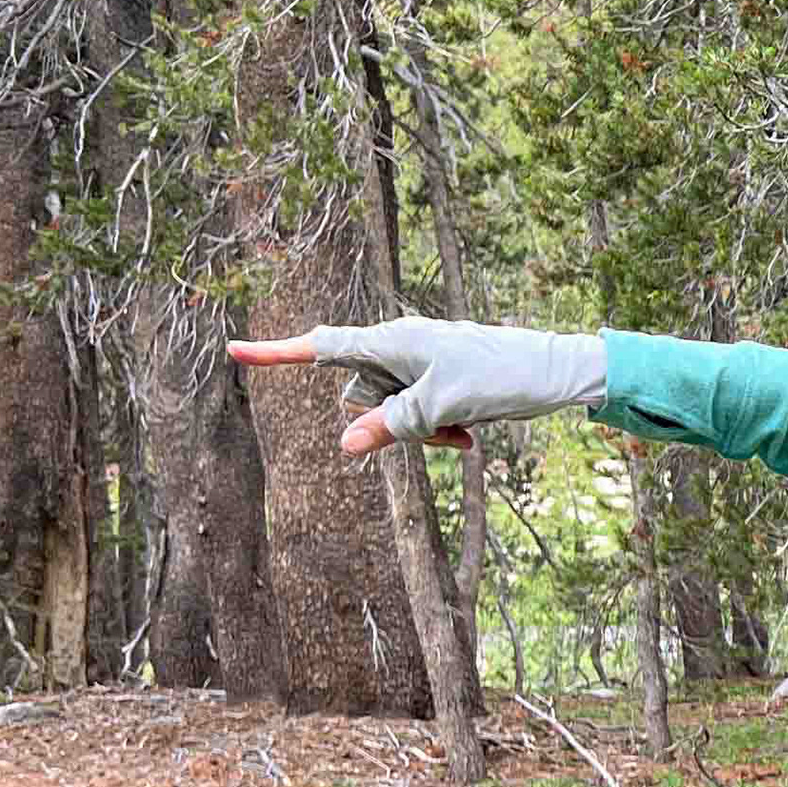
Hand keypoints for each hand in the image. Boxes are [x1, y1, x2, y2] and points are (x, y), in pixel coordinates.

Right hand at [227, 319, 607, 454]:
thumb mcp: (440, 410)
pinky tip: (470, 437)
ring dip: (421, 431)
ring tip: (463, 432)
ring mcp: (419, 363)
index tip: (233, 352)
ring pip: (392, 410)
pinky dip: (438, 430)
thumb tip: (345, 446)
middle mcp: (398, 347)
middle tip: (442, 426)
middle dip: (390, 421)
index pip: (320, 347)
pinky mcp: (440, 379)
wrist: (555, 372)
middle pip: (360, 393)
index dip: (276, 354)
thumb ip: (390, 426)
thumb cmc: (498, 378)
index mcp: (389, 340)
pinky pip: (419, 414)